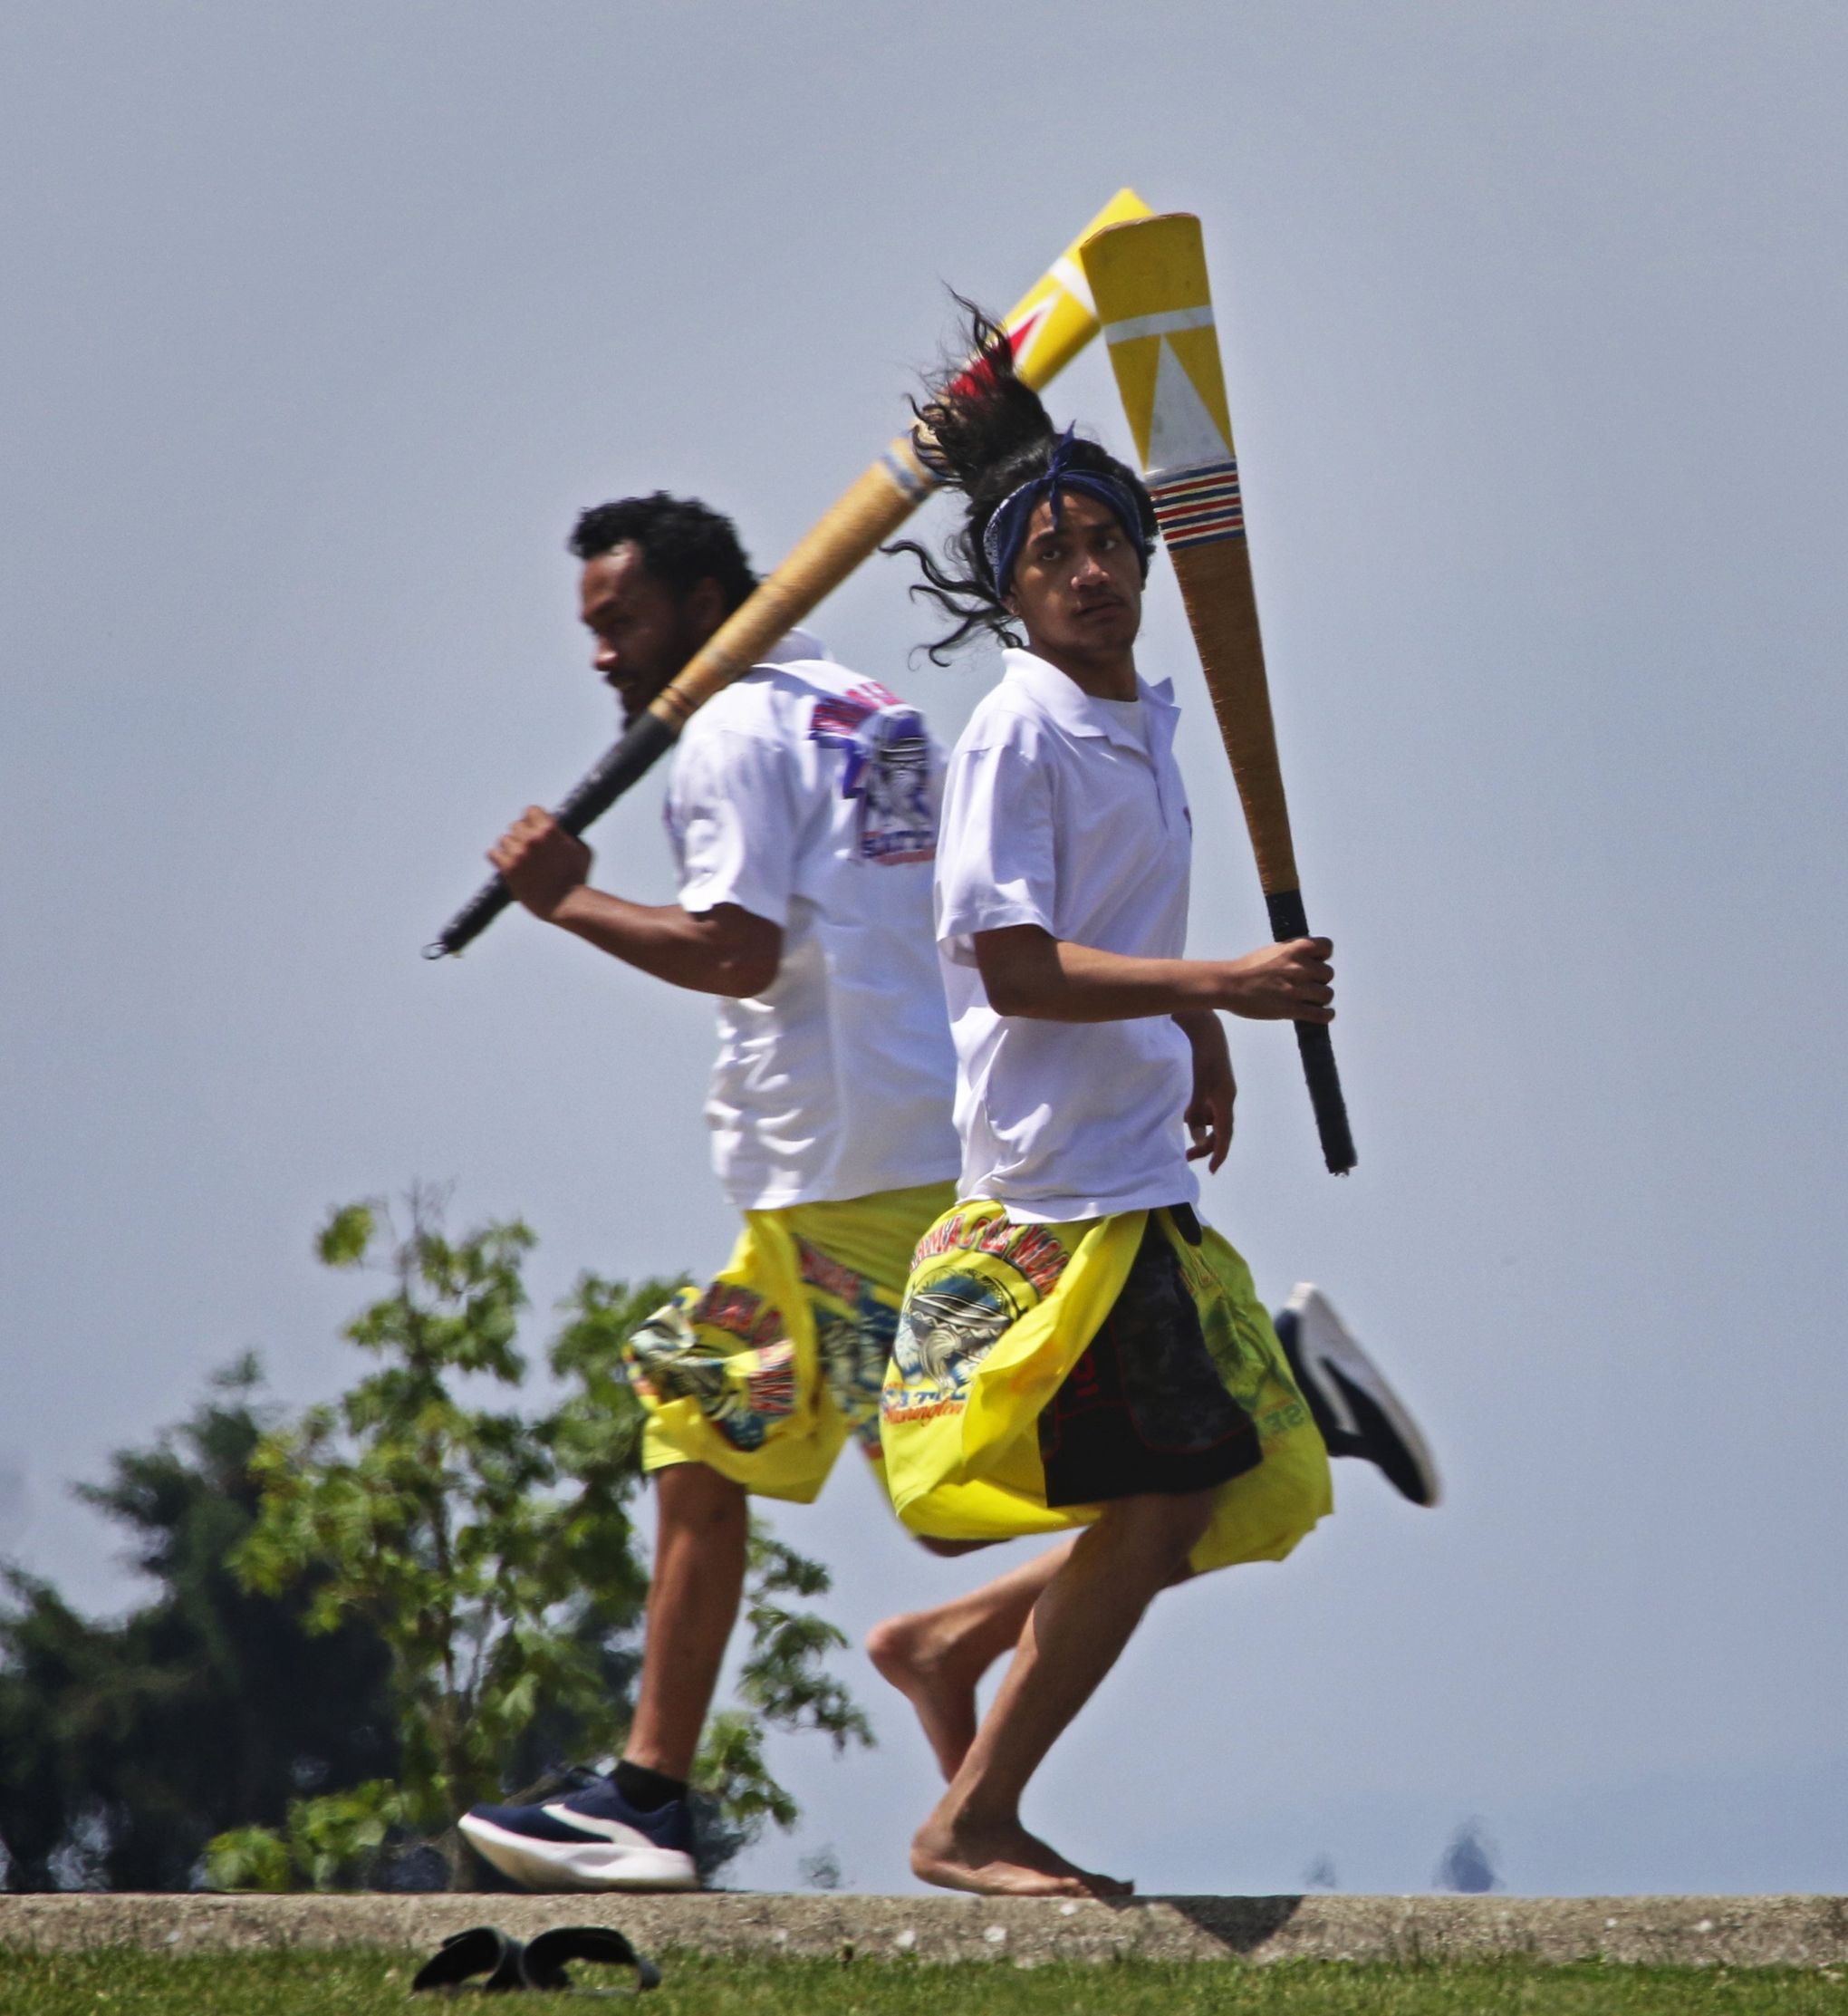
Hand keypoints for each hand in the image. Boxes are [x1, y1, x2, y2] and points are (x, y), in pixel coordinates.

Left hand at [488, 807, 592, 921]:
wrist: (566, 903)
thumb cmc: (578, 878)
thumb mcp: (582, 850)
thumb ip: (569, 837)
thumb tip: (562, 832)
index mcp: (549, 829)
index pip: (531, 810)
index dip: (533, 819)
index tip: (534, 828)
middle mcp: (532, 838)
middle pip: (515, 826)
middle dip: (522, 836)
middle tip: (527, 849)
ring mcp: (519, 853)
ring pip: (504, 839)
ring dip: (510, 847)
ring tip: (518, 858)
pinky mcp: (509, 868)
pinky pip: (493, 854)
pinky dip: (498, 857)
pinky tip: (505, 862)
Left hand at [1177, 1012, 1236, 1171]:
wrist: (1207, 1030)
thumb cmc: (1202, 1055)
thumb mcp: (1198, 1083)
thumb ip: (1197, 1111)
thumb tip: (1197, 1137)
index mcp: (1225, 1100)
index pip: (1225, 1134)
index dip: (1219, 1153)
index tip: (1212, 1170)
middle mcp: (1225, 1099)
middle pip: (1220, 1131)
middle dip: (1205, 1146)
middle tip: (1186, 1157)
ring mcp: (1220, 1093)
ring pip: (1212, 1120)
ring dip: (1200, 1131)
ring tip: (1182, 1136)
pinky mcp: (1213, 1086)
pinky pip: (1207, 1109)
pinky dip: (1198, 1117)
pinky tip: (1186, 1115)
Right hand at [1213, 938, 1334, 1021]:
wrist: (1228, 985)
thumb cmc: (1248, 968)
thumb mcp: (1272, 951)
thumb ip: (1293, 953)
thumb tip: (1312, 959)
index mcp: (1293, 949)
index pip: (1327, 947)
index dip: (1323, 956)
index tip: (1315, 962)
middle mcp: (1298, 967)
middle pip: (1328, 973)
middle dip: (1319, 979)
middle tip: (1306, 985)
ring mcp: (1296, 989)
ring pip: (1327, 994)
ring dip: (1321, 998)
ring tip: (1310, 1000)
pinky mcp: (1291, 1009)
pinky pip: (1321, 1014)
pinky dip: (1326, 1015)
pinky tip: (1324, 1014)